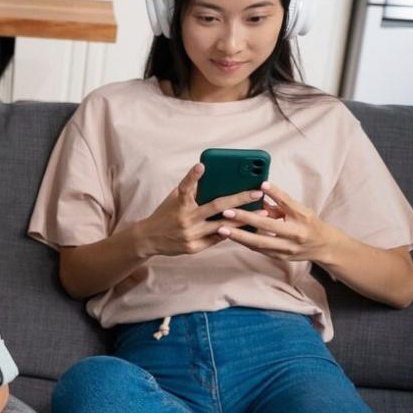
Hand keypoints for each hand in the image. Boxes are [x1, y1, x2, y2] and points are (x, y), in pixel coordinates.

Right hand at [135, 163, 265, 257]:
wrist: (148, 239)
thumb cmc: (165, 214)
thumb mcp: (173, 199)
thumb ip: (190, 188)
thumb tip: (207, 172)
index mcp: (179, 204)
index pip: (186, 188)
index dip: (193, 176)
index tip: (201, 165)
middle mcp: (185, 219)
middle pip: (216, 207)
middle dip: (239, 199)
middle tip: (257, 192)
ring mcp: (191, 235)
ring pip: (223, 226)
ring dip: (244, 218)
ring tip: (263, 212)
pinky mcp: (194, 247)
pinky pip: (218, 239)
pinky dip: (234, 232)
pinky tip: (249, 227)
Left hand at [216, 181, 338, 263]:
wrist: (324, 246)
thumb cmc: (309, 223)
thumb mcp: (300, 210)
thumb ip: (281, 203)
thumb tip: (260, 192)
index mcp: (303, 217)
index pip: (287, 203)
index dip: (275, 194)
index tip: (261, 185)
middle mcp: (296, 233)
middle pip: (268, 225)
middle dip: (246, 218)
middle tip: (227, 212)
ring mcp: (288, 248)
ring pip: (260, 242)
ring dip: (239, 235)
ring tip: (221, 229)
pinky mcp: (281, 257)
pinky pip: (259, 250)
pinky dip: (245, 243)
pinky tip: (231, 237)